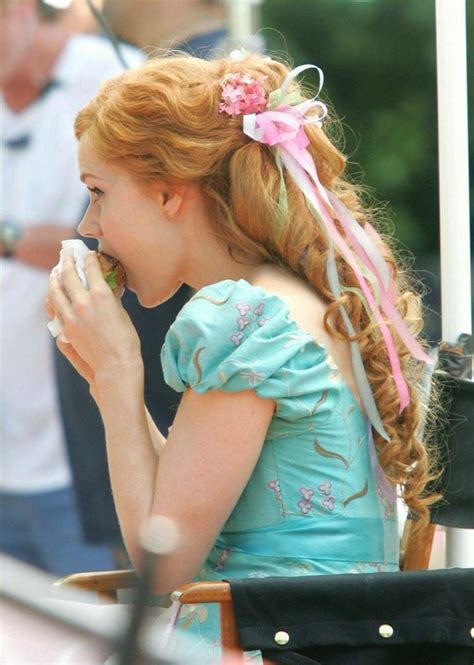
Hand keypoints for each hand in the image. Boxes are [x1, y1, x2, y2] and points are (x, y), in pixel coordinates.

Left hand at [47, 253, 142, 398]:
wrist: (115, 364)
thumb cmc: (125, 340)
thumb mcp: (122, 313)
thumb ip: (111, 298)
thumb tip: (107, 289)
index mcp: (101, 294)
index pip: (90, 268)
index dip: (89, 258)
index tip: (88, 255)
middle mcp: (83, 301)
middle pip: (68, 275)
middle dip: (67, 262)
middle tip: (67, 257)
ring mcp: (72, 315)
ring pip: (55, 290)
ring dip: (54, 278)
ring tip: (55, 272)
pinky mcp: (66, 328)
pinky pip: (56, 308)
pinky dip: (55, 298)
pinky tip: (55, 294)